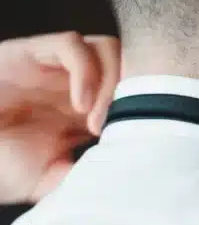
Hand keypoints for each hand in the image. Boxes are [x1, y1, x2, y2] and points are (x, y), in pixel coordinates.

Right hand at [0, 31, 120, 202]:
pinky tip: (79, 104)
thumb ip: (82, 176)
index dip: (142, 111)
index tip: (135, 143)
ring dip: (111, 82)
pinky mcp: (30, 51)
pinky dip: (85, 70)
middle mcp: (75, 83)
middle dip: (133, 93)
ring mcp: (54, 66)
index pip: (133, 92)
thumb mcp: (49, 181)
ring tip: (94, 121)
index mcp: (85, 110)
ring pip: (106, 48)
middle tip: (117, 130)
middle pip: (127, 65)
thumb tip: (120, 178)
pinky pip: (71, 44)